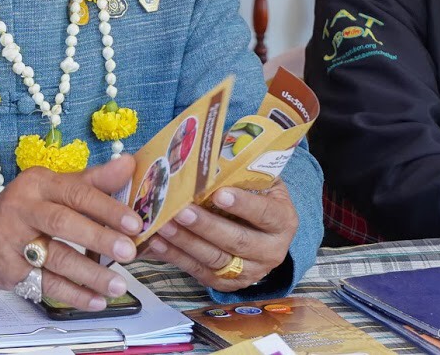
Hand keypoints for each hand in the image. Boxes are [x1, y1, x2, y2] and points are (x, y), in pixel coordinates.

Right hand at [0, 156, 141, 310]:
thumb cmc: (27, 208)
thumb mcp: (55, 187)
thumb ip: (93, 180)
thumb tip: (130, 163)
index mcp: (39, 183)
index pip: (77, 193)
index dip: (107, 208)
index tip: (136, 223)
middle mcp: (22, 207)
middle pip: (63, 223)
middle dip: (99, 238)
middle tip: (130, 252)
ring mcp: (12, 239)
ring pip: (56, 258)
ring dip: (91, 274)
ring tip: (120, 285)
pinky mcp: (8, 268)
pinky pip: (46, 284)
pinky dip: (74, 295)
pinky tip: (98, 301)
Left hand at [142, 180, 296, 291]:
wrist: (261, 232)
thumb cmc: (254, 197)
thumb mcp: (257, 182)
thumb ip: (239, 173)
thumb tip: (206, 155)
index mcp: (282, 220)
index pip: (265, 213)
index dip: (242, 205)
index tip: (218, 194)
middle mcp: (271, 250)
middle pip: (237, 241)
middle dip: (205, 226)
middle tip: (180, 210)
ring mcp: (250, 271)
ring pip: (215, 259)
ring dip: (185, 242)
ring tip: (162, 225)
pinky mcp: (227, 283)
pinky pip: (199, 272)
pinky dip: (175, 257)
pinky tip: (157, 243)